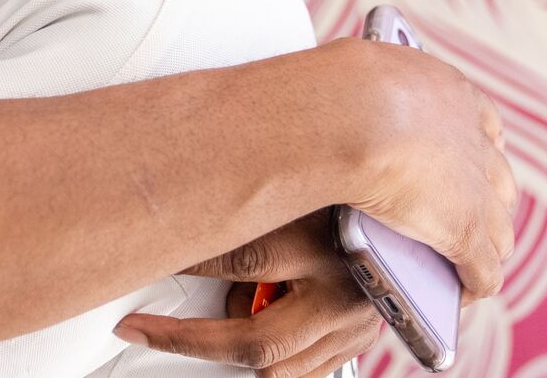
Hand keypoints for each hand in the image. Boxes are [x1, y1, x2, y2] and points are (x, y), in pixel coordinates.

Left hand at [115, 211, 377, 377]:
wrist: (404, 210)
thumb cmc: (338, 188)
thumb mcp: (291, 187)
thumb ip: (247, 209)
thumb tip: (184, 220)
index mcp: (327, 243)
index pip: (242, 260)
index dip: (188, 260)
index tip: (149, 256)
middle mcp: (346, 292)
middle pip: (256, 341)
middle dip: (188, 340)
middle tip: (142, 330)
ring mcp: (356, 324)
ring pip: (278, 368)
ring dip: (233, 351)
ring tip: (210, 318)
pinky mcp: (361, 339)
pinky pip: (303, 370)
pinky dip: (269, 358)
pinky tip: (251, 325)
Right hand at [322, 36, 517, 304]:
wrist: (347, 111)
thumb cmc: (334, 88)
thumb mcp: (354, 75)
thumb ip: (360, 88)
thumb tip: (329, 80)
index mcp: (449, 92)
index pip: (481, 125)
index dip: (474, 150)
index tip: (461, 161)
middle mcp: (473, 138)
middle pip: (498, 181)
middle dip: (486, 202)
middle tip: (459, 216)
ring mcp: (476, 188)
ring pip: (498, 231)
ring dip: (483, 249)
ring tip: (459, 265)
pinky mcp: (466, 231)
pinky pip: (484, 271)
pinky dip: (474, 285)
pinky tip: (459, 294)